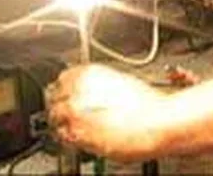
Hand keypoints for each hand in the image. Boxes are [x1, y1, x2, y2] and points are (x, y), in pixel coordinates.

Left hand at [46, 64, 168, 161]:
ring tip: (70, 126)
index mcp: (88, 73)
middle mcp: (78, 91)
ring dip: (61, 122)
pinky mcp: (80, 135)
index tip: (66, 94)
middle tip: (67, 112)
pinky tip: (77, 137)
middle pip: (54, 98)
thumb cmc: (148, 104)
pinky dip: (68, 137)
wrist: (158, 122)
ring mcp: (76, 114)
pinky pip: (65, 137)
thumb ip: (98, 84)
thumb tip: (90, 90)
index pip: (62, 78)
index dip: (65, 88)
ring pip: (56, 118)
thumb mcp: (121, 81)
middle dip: (60, 105)